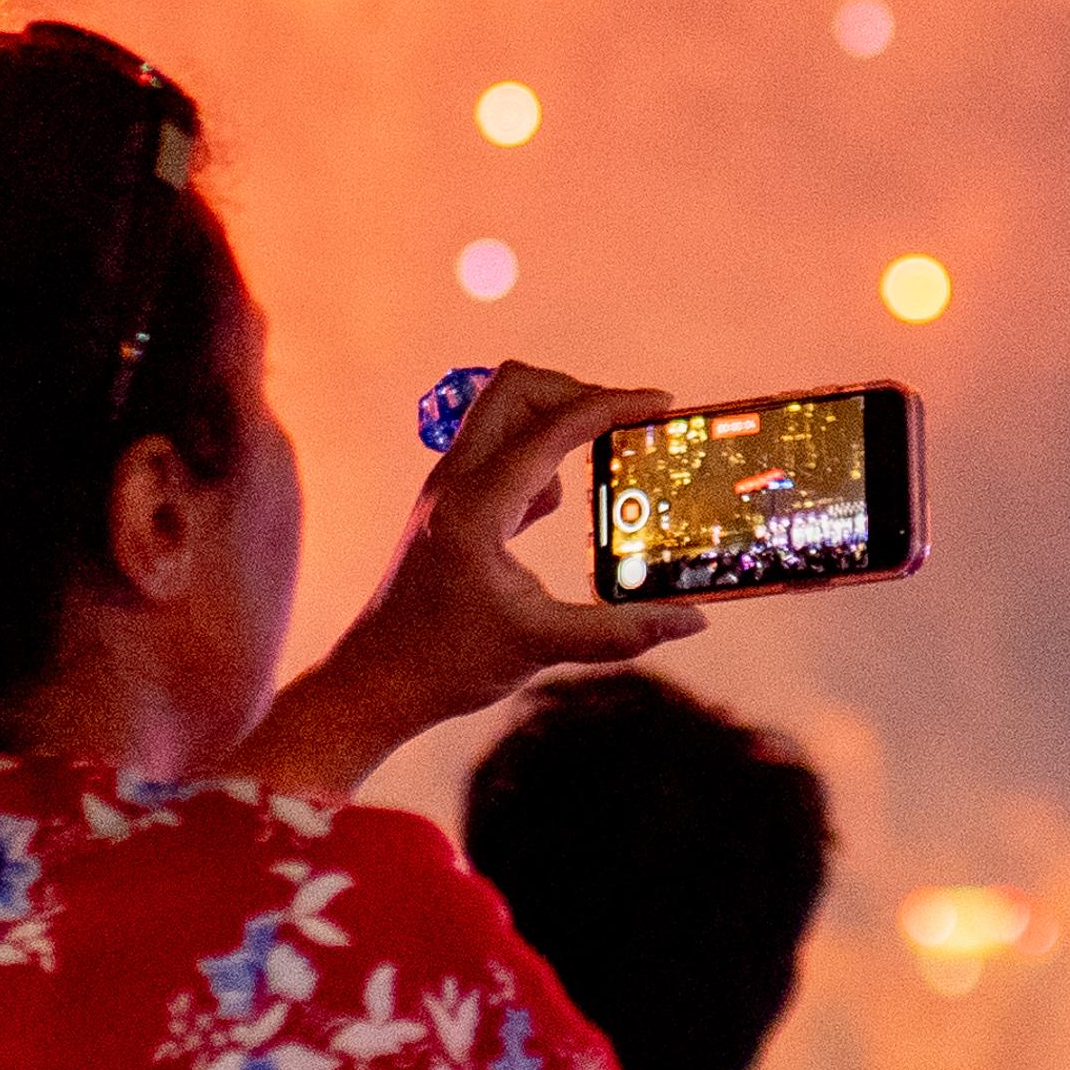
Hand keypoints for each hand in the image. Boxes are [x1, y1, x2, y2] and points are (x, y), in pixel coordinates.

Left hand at [230, 365, 701, 801]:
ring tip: (605, 452)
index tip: (661, 405)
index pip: (553, 428)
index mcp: (477, 507)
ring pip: (502, 410)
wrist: (376, 681)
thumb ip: (620, 632)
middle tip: (626, 422)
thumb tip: (693, 623)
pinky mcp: (450, 504)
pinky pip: (497, 447)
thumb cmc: (448, 664)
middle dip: (578, 390)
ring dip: (556, 415)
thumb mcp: (541, 646)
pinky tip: (559, 497)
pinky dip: (538, 450)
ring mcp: (448, 489)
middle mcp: (456, 482)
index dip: (613, 406)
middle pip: (516, 387)